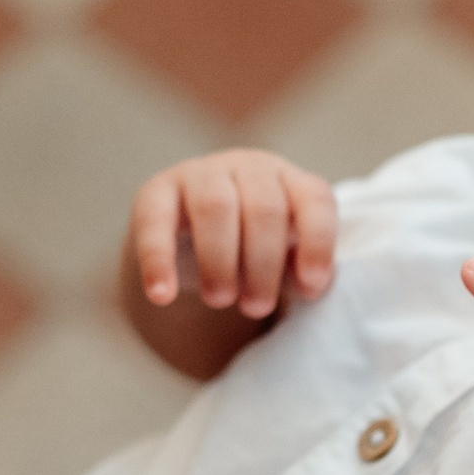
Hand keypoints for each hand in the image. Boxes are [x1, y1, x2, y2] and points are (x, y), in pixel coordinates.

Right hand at [128, 149, 335, 320]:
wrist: (187, 240)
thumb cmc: (247, 249)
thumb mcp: (281, 258)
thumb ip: (299, 271)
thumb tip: (309, 286)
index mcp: (288, 181)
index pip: (314, 199)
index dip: (317, 244)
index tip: (309, 288)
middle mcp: (248, 167)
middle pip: (264, 208)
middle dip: (263, 265)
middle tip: (256, 307)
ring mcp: (200, 173)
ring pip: (216, 207)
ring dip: (219, 262)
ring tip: (220, 299)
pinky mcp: (156, 191)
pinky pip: (156, 222)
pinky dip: (158, 261)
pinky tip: (162, 295)